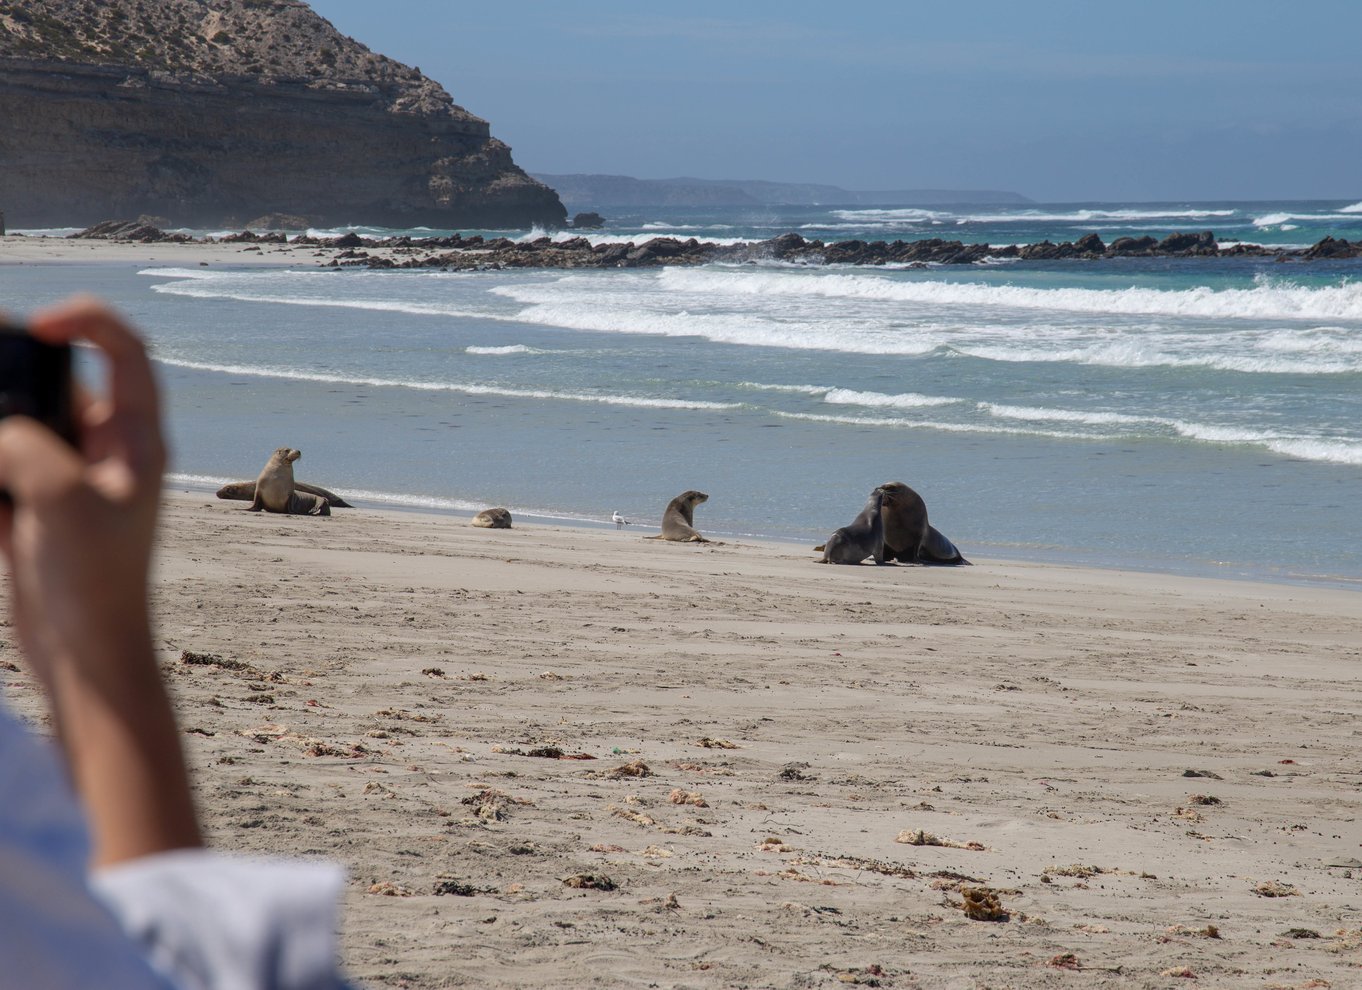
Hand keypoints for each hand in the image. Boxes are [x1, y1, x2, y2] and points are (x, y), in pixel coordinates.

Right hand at [0, 298, 199, 865]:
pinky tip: (1, 521)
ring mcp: (72, 476)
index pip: (126, 352)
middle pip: (58, 382)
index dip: (88, 320)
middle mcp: (109, 448)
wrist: (85, 653)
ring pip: (23, 423)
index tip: (39, 324)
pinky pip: (5, 465)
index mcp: (138, 438)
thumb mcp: (61, 498)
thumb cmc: (94, 578)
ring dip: (1, 429)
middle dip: (12, 378)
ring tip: (6, 484)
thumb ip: (26, 443)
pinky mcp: (39, 505)